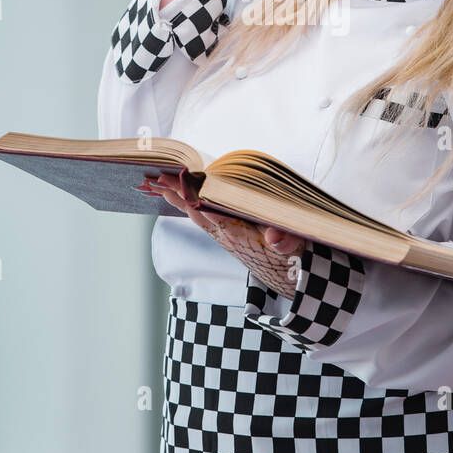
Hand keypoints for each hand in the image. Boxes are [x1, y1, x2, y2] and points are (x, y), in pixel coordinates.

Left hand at [155, 172, 305, 297]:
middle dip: (177, 193)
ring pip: (195, 214)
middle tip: (156, 176)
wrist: (290, 276)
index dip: (193, 194)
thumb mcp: (296, 247)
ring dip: (177, 199)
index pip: (211, 210)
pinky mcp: (226, 235)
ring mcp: (224, 235)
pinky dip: (187, 205)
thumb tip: (274, 238)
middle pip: (196, 210)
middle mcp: (227, 235)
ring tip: (157, 183)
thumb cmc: (294, 255)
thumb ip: (287, 241)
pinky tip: (178, 197)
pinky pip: (201, 217)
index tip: (177, 179)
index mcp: (240, 233)